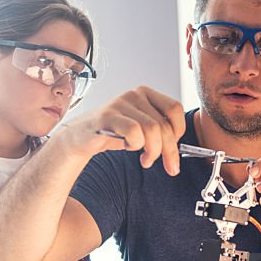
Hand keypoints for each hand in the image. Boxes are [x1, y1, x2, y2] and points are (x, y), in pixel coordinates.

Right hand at [60, 86, 184, 175]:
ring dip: (153, 151)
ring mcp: (120, 104)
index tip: (174, 146)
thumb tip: (178, 148)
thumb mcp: (142, 129)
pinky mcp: (108, 117)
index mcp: (146, 94)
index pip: (175, 109)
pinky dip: (136, 145)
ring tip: (146, 159)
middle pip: (164, 125)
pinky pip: (134, 133)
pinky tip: (129, 148)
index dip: (179, 131)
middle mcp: (134, 95)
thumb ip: (161, 131)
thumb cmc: (113, 133)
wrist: (82, 137)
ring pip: (152, 130)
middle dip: (169, 151)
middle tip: (170, 167)